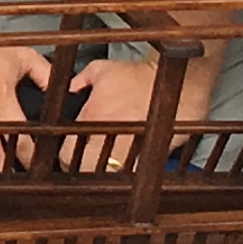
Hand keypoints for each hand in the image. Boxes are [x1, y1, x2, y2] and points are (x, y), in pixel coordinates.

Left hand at [58, 47, 214, 170]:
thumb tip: (70, 87)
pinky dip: (128, 171)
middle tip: (88, 161)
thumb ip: (80, 79)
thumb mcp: (102, 69)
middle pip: (83, 169)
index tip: (71, 151)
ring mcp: (128, 149)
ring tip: (109, 163)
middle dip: (82, 167)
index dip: (66, 156)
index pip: (67, 152)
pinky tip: (129, 162)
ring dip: (105, 170)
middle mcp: (107, 135)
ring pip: (107, 174)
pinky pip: (132, 173)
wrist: (176, 80)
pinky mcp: (149, 156)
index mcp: (92, 117)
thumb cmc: (141, 75)